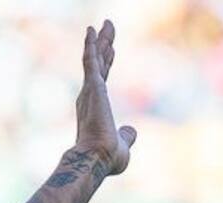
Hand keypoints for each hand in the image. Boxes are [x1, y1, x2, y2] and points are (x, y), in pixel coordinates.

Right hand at [74, 20, 135, 176]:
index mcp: (97, 106)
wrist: (96, 159)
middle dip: (104, 44)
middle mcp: (90, 95)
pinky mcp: (93, 87)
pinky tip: (92, 30)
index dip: (107, 62)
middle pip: (99, 63)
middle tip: (107, 26)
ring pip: (95, 58)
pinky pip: (91, 61)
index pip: (103, 78)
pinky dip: (91, 45)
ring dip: (100, 40)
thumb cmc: (107, 157)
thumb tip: (132, 131)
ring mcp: (90, 90)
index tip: (110, 48)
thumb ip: (127, 135)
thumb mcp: (123, 144)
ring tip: (104, 23)